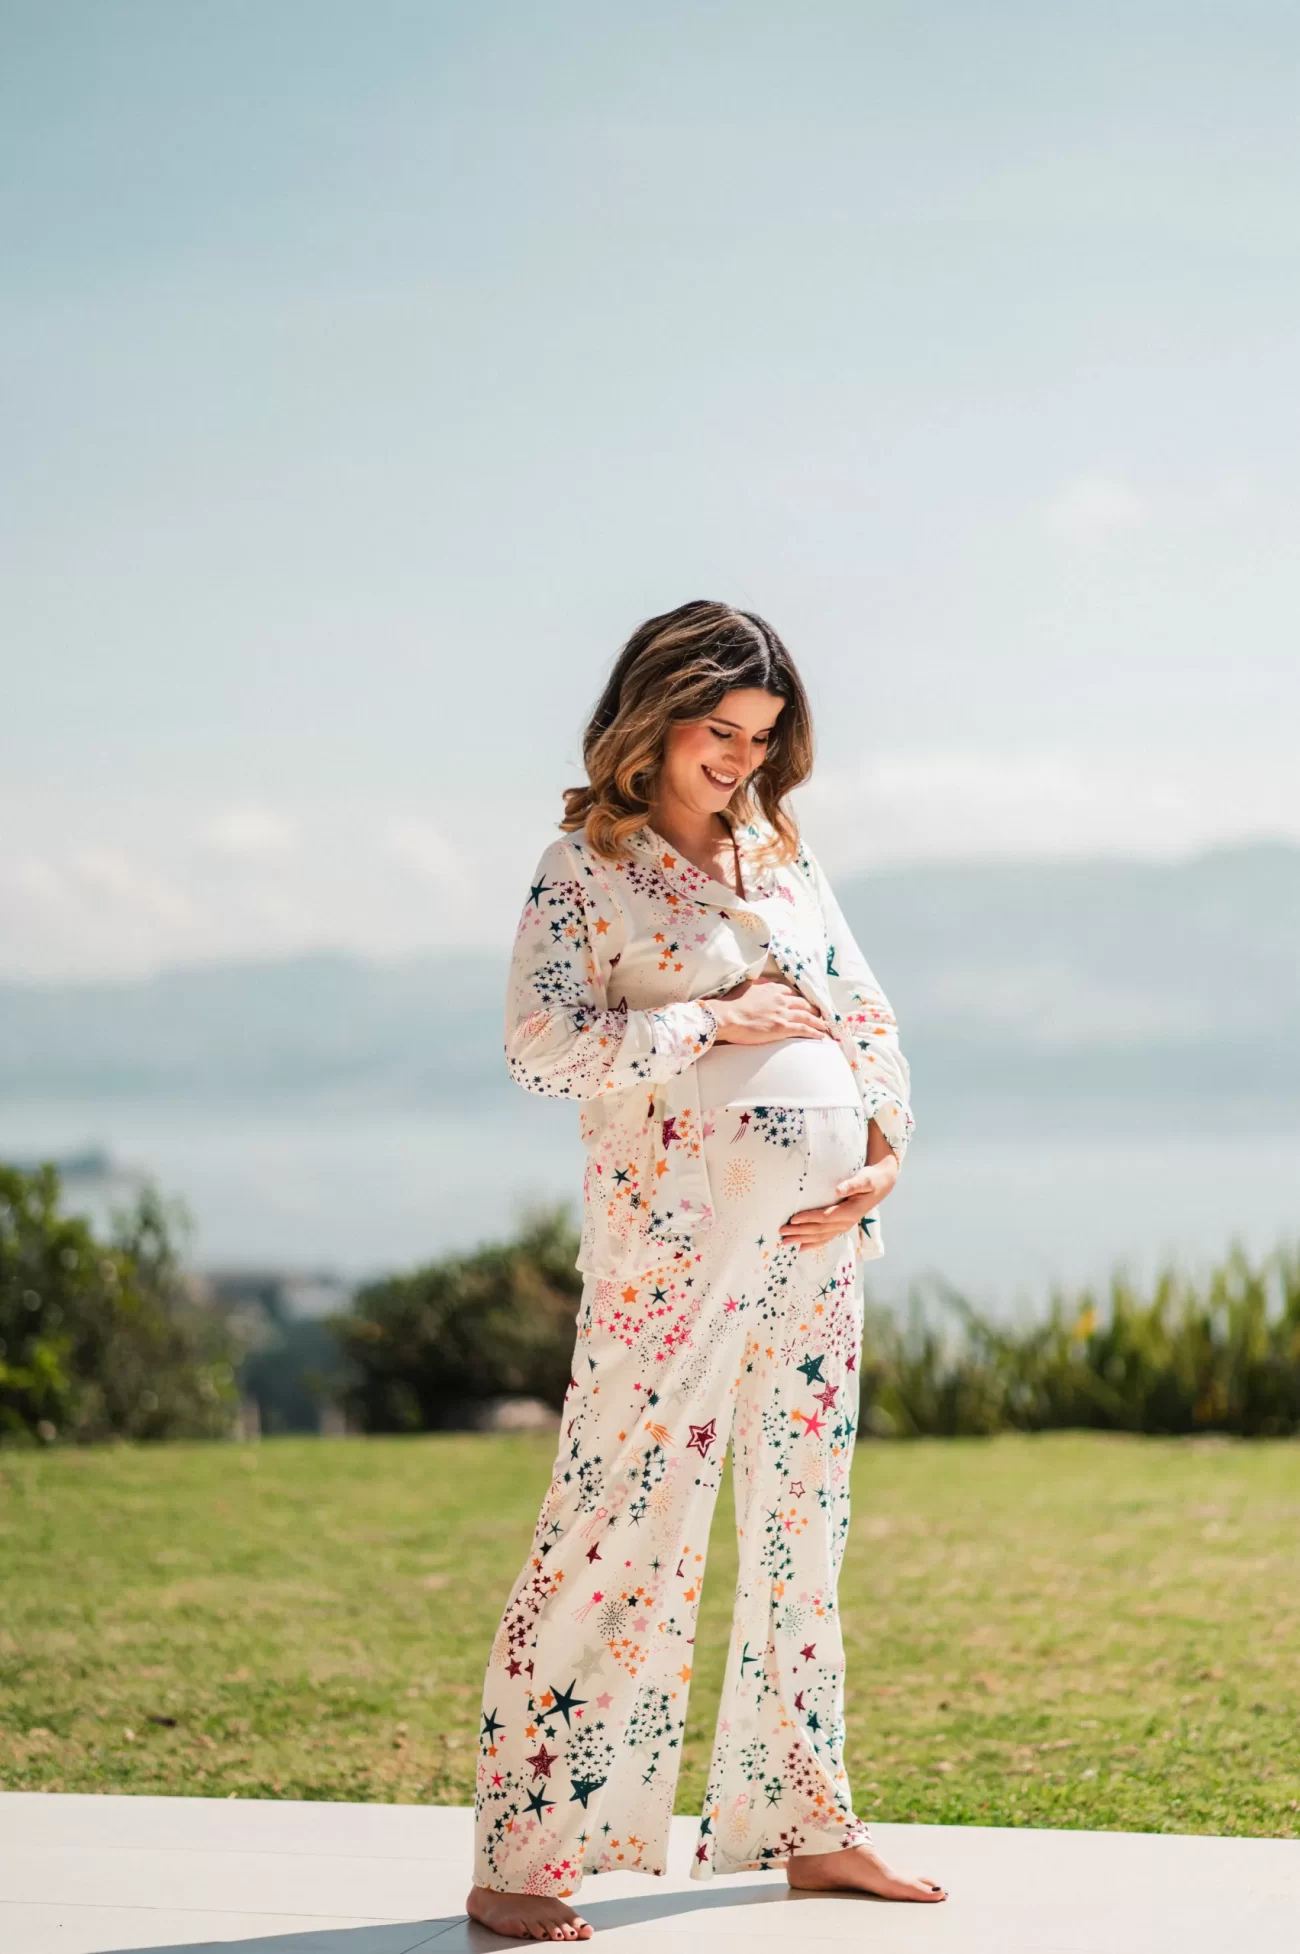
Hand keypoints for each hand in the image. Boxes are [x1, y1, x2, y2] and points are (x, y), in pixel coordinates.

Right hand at [710, 977, 833, 1045]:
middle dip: (813, 1009)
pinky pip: (804, 1029)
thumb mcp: (746, 987)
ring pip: (807, 1016)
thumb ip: (758, 984)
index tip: (804, 1003)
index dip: (800, 999)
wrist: (728, 1016)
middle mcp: (781, 999)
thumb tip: (761, 983)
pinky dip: (815, 1032)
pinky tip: (822, 1035)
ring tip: (826, 1026)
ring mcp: (783, 1013)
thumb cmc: (732, 1003)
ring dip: (818, 1021)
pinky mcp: (782, 1028)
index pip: (792, 992)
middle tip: (820, 1014)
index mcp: (772, 988)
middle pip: (803, 1003)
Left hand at [779, 1154, 899, 1250]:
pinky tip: (801, 1247)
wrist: (882, 1185)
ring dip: (802, 1239)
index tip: (794, 1218)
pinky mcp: (842, 1226)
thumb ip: (852, 1184)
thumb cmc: (872, 1180)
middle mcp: (846, 1222)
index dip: (809, 1218)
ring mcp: (844, 1226)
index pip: (826, 1217)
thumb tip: (837, 1190)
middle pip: (819, 1229)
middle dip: (800, 1232)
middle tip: (782, 1232)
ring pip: (820, 1236)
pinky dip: (813, 1243)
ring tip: (785, 1241)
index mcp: (851, 1211)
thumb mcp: (866, 1179)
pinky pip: (826, 1238)